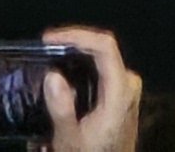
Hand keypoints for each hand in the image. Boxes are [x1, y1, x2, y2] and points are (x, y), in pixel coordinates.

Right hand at [41, 28, 140, 151]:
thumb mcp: (70, 140)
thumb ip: (62, 108)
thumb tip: (52, 76)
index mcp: (121, 89)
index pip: (104, 46)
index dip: (78, 35)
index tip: (50, 38)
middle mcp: (128, 83)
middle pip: (102, 49)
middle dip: (73, 45)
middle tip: (46, 48)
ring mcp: (127, 89)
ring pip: (101, 59)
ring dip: (76, 56)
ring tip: (51, 57)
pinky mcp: (121, 95)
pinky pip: (102, 71)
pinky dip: (82, 68)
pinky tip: (64, 75)